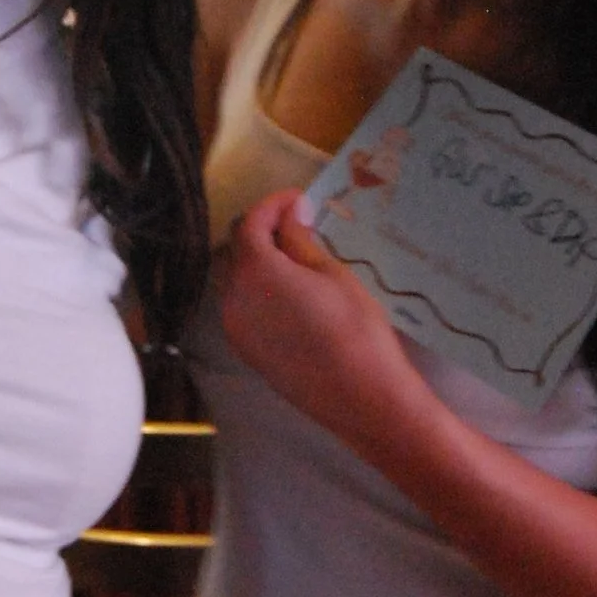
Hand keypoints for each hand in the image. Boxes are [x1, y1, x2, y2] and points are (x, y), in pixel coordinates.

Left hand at [212, 188, 428, 462]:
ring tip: (295, 257)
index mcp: (254, 272)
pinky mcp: (247, 352)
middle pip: (235, 251)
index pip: (250, 223)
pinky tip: (289, 293)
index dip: (272, 205)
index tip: (298, 198)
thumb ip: (301, 242)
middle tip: (297, 224)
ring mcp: (235, 329)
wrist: (363, 398)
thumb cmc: (356, 328)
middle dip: (261, 231)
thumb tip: (290, 215)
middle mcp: (233, 299)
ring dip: (256, 262)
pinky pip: (242, 308)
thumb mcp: (332, 274)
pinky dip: (257, 290)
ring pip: (235, 281)